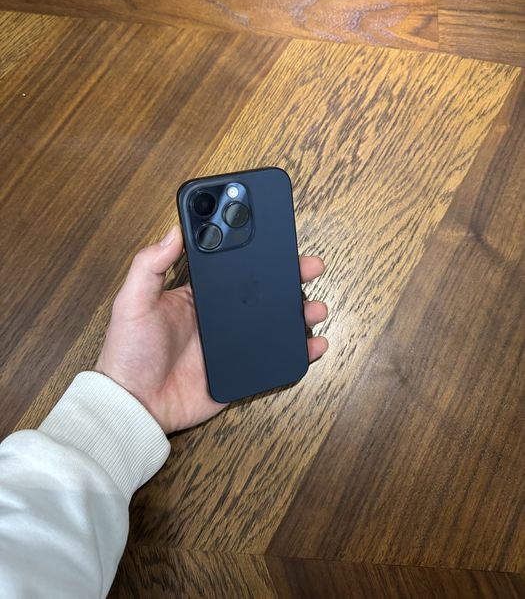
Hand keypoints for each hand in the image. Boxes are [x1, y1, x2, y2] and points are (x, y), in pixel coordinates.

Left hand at [96, 226, 327, 432]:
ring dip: (299, 312)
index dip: (257, 253)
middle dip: (289, 278)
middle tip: (310, 267)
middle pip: (262, 292)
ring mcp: (233, 345)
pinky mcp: (241, 372)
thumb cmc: (128, 354)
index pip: (233, 267)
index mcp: (197, 296)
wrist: (135, 407)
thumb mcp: (133, 302)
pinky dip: (299, 351)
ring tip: (316, 307)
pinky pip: (275, 359)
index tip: (277, 238)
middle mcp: (219, 317)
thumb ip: (149, 266)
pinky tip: (315, 343)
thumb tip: (173, 230)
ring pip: (275, 323)